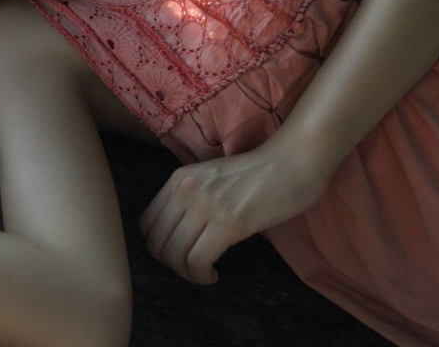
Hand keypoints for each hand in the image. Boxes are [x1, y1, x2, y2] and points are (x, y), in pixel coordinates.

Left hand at [140, 132, 336, 284]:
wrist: (291, 161)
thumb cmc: (257, 171)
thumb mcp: (210, 178)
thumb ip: (191, 197)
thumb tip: (178, 231)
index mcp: (178, 178)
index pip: (147, 222)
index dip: (158, 245)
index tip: (176, 253)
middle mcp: (185, 190)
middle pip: (156, 241)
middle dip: (169, 263)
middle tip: (190, 267)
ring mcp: (204, 205)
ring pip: (173, 254)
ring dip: (185, 272)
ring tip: (203, 272)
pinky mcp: (227, 223)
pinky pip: (196, 260)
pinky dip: (200, 275)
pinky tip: (213, 275)